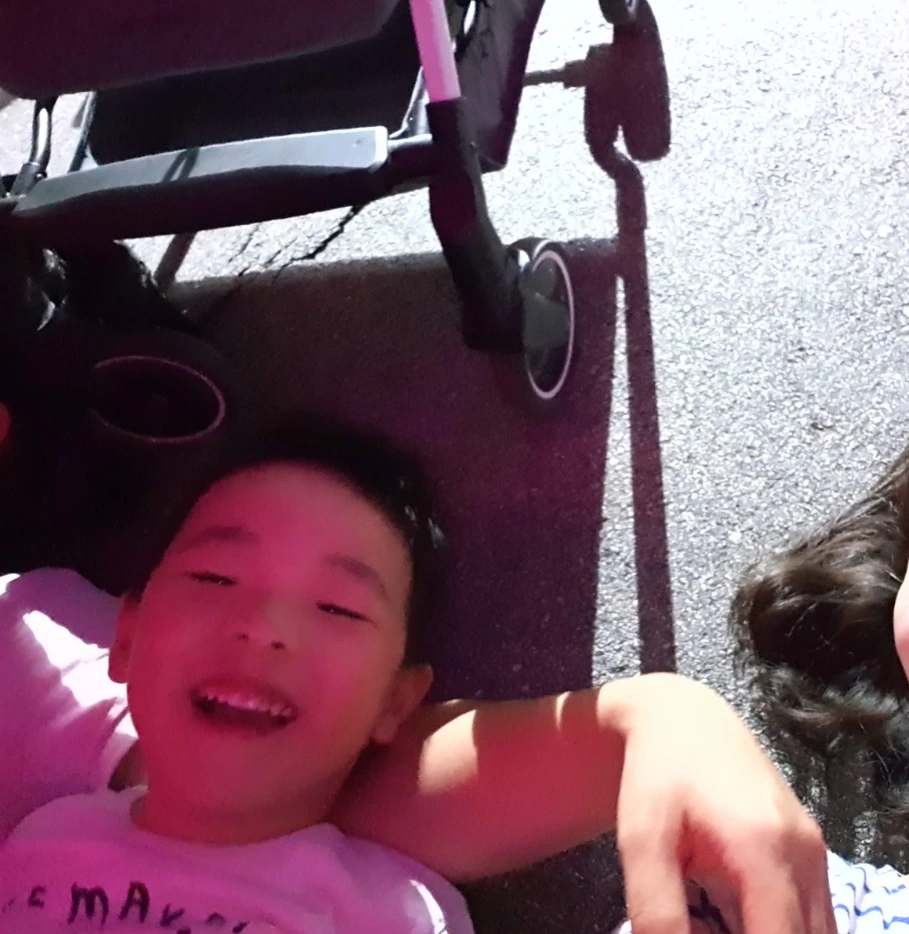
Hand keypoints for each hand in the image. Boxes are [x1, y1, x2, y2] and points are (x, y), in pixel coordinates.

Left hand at [613, 675, 834, 933]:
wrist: (682, 715)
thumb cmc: (656, 773)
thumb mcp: (640, 840)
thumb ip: (657, 909)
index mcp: (764, 849)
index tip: (701, 929)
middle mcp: (805, 854)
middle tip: (699, 917)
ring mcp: (814, 851)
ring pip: (809, 932)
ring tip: (706, 911)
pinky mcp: (811, 850)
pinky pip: (808, 914)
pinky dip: (771, 924)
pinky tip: (724, 903)